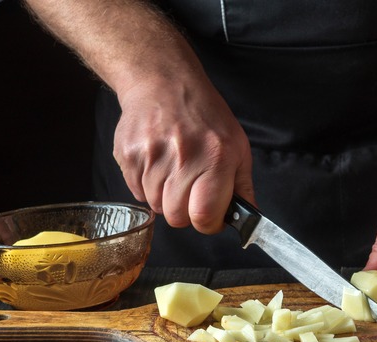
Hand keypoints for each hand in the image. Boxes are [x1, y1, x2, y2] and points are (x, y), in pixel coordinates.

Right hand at [113, 72, 254, 233]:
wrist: (163, 82)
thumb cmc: (206, 116)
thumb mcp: (237, 147)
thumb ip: (243, 187)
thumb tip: (248, 222)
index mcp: (215, 158)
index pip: (204, 215)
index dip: (208, 224)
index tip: (211, 217)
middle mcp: (183, 158)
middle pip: (177, 218)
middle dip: (186, 212)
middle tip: (191, 191)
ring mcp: (151, 156)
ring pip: (156, 206)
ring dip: (166, 197)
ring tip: (174, 170)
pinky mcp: (128, 155)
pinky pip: (137, 192)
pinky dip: (148, 186)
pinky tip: (158, 163)